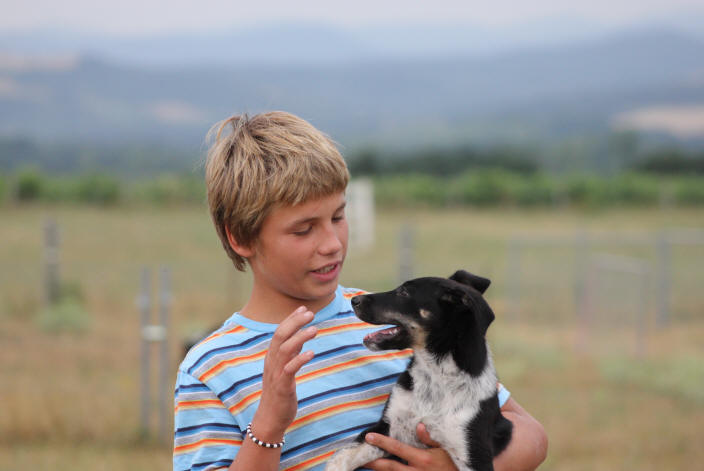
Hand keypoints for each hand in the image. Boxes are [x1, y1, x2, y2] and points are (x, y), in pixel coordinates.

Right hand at [251, 306, 316, 440]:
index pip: (280, 332)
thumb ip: (291, 353)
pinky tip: (311, 353)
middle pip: (280, 336)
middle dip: (294, 322)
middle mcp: (272, 362)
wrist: (270, 418)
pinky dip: (299, 359)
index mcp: (272, 357)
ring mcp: (276, 374)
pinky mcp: (282, 386)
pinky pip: (289, 370)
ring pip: (285, 350)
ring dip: (299, 337)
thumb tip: (301, 336)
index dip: (291, 319)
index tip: (304, 308)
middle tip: (310, 314)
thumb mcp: (284, 369)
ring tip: (314, 329)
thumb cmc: (279, 392)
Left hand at [364, 423, 457, 470]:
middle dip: (373, 463)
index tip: (369, 437)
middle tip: (359, 458)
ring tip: (367, 465)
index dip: (382, 442)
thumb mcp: (445, 449)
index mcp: (422, 459)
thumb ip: (430, 438)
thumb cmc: (453, 464)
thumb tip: (419, 426)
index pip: (397, 449)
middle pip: (389, 467)